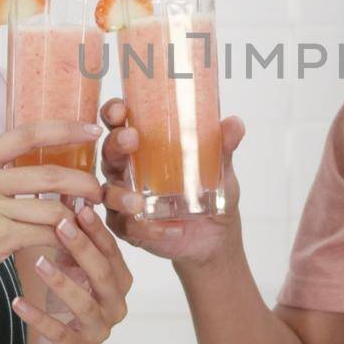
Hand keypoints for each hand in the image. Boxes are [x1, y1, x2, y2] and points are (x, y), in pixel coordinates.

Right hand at [0, 121, 104, 321]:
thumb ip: (2, 175)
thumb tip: (52, 164)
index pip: (28, 133)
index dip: (65, 129)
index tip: (94, 129)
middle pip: (50, 172)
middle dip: (84, 182)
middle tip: (100, 192)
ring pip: (54, 206)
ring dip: (78, 217)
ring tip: (87, 223)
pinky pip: (46, 233)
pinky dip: (65, 240)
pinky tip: (70, 245)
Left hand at [12, 205, 131, 343]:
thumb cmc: (69, 300)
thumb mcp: (72, 266)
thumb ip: (72, 237)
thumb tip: (63, 191)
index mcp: (118, 279)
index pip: (111, 250)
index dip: (96, 229)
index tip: (79, 205)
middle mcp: (116, 303)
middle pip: (103, 273)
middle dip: (83, 248)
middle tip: (60, 225)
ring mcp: (99, 329)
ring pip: (85, 304)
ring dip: (62, 281)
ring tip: (38, 262)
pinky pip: (59, 333)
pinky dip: (38, 318)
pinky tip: (17, 302)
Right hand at [97, 98, 244, 266]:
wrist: (215, 235)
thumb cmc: (208, 192)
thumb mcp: (220, 169)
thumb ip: (223, 147)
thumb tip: (234, 124)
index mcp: (142, 147)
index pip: (119, 124)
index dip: (114, 113)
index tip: (121, 109)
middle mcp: (127, 171)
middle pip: (109, 154)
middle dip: (115, 144)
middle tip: (131, 139)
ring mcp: (124, 200)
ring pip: (108, 194)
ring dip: (120, 195)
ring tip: (139, 202)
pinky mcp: (130, 228)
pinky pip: (127, 227)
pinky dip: (147, 229)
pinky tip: (171, 229)